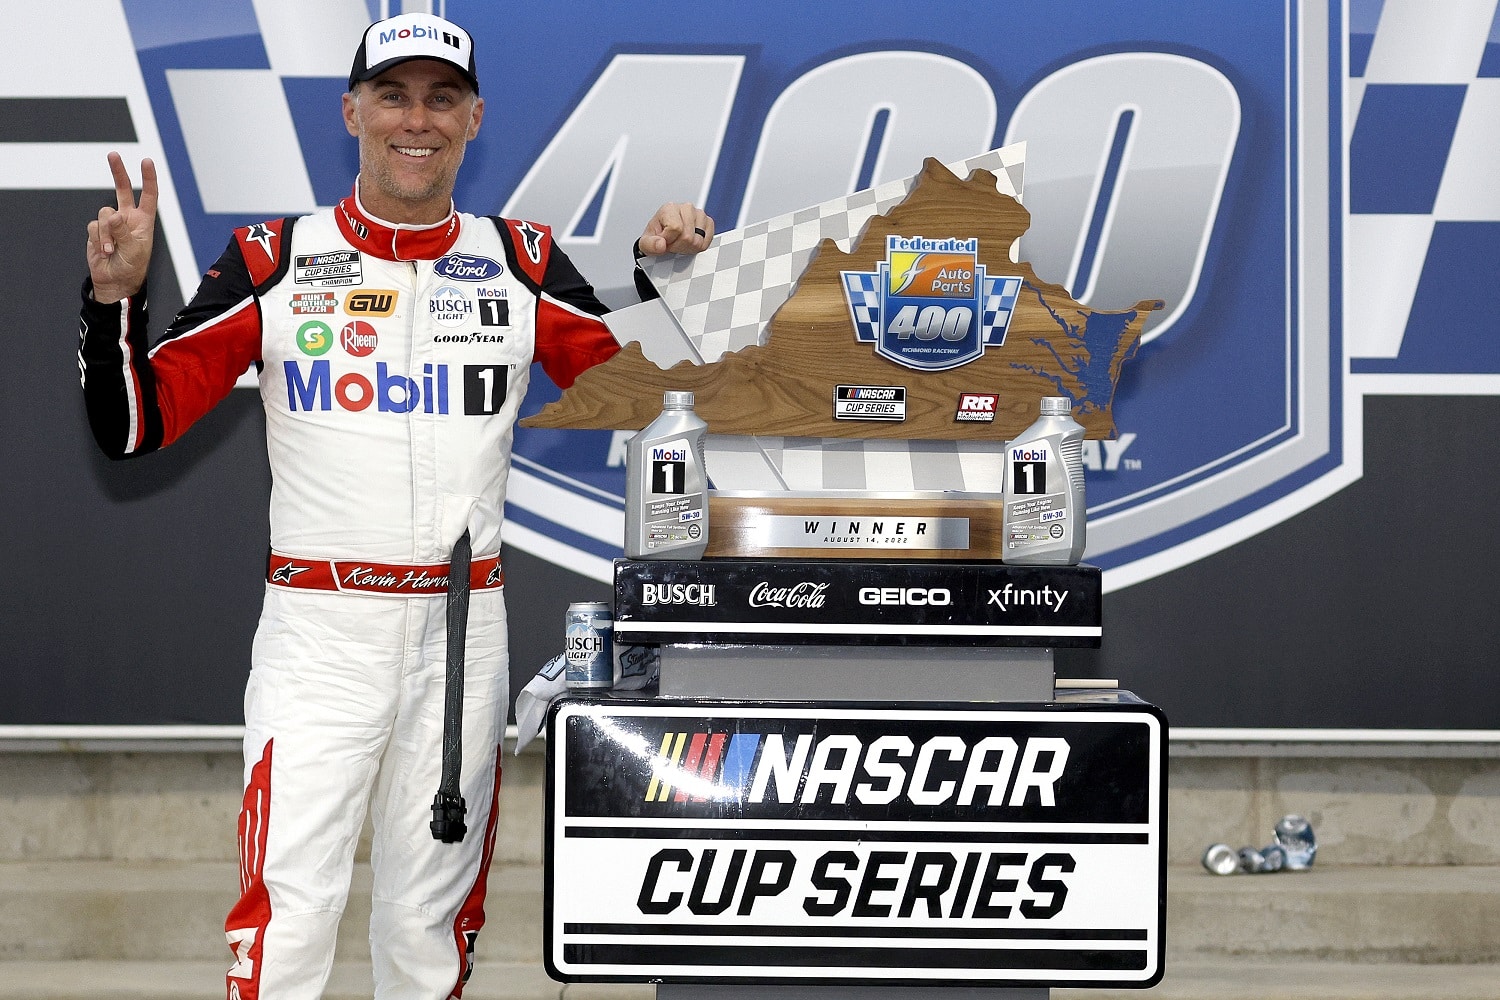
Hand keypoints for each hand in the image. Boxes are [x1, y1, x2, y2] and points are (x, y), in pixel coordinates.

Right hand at [87, 153, 158, 303]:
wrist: (114, 282)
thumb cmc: (132, 268)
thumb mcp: (134, 251)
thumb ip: (124, 232)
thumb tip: (113, 215)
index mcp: (144, 221)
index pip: (148, 196)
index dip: (148, 179)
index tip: (146, 161)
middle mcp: (128, 218)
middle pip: (122, 190)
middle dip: (118, 172)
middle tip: (113, 155)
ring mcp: (111, 224)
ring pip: (104, 214)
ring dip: (106, 233)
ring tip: (111, 250)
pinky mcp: (96, 230)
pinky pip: (93, 226)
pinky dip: (97, 239)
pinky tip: (104, 251)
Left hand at [636, 202, 713, 256]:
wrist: (665, 236)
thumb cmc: (657, 237)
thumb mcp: (646, 243)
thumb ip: (650, 244)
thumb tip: (661, 244)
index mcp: (669, 208)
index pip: (675, 228)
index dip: (669, 240)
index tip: (664, 241)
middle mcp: (686, 208)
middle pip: (688, 237)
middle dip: (679, 247)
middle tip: (673, 244)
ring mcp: (699, 214)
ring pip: (698, 241)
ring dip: (689, 248)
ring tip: (681, 243)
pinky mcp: (708, 222)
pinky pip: (707, 241)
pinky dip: (699, 246)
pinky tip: (690, 242)